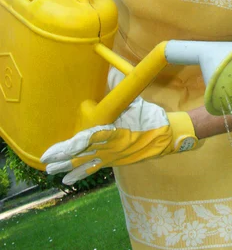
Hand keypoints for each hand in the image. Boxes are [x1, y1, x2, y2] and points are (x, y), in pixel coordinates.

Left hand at [41, 97, 181, 184]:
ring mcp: (112, 157)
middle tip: (48, 159)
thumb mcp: (136, 103)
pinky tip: (68, 179)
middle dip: (65, 156)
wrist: (166, 137)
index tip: (63, 146)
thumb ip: (120, 88)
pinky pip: (93, 168)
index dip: (76, 143)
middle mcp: (111, 148)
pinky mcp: (114, 161)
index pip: (92, 139)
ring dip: (68, 166)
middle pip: (83, 153)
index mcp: (115, 133)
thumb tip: (111, 70)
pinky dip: (80, 173)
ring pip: (85, 163)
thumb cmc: (150, 119)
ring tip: (51, 170)